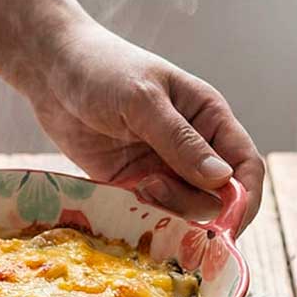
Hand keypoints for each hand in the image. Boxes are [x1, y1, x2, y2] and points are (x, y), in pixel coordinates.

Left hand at [30, 21, 263, 229]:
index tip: (230, 226)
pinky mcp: (131, 184)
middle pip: (217, 197)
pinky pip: (150, 212)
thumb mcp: (143, 102)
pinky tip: (124, 195)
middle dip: (195, 206)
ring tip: (136, 186)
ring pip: (184, 210)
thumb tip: (222, 179)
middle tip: (155, 189)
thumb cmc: (102, 70)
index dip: (245, 199)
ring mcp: (162, 167)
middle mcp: (192, 147)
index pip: (246, 167)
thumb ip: (180, 141)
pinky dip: (143, 214)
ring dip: (167, 209)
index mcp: (208, 118)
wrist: (51, 71)